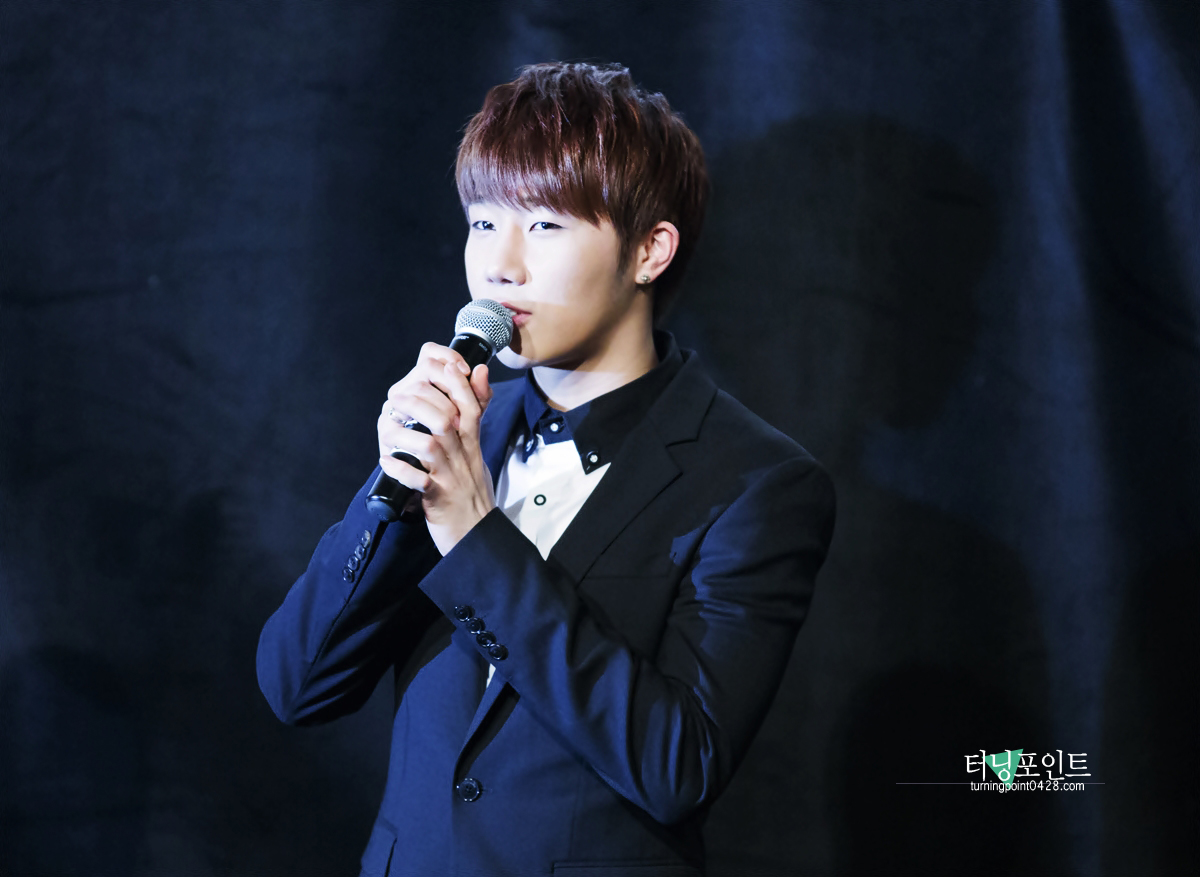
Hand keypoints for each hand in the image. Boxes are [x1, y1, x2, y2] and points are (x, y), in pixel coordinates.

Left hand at [377, 342, 495, 554]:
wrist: (477, 532)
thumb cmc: (469, 486)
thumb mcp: (475, 446)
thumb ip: (475, 409)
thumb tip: (481, 370)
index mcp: (471, 441)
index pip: (468, 403)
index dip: (452, 382)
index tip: (435, 369)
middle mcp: (462, 456)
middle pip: (446, 418)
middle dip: (418, 402)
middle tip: (396, 399)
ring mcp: (450, 477)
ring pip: (430, 446)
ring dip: (404, 434)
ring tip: (387, 428)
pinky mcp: (438, 499)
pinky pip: (418, 482)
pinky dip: (399, 470)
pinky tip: (387, 462)